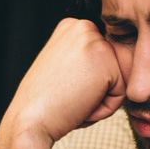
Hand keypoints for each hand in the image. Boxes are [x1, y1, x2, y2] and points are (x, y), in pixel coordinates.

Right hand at [0, 18, 124, 148]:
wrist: (29, 121)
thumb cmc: (42, 104)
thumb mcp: (58, 68)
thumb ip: (81, 60)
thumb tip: (104, 69)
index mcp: (71, 27)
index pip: (100, 60)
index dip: (84, 84)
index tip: (62, 88)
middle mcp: (84, 27)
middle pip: (111, 68)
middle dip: (94, 90)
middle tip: (67, 96)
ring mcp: (95, 41)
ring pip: (117, 81)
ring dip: (99, 100)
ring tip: (72, 100)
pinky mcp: (107, 62)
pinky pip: (120, 94)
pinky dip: (104, 109)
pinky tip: (79, 104)